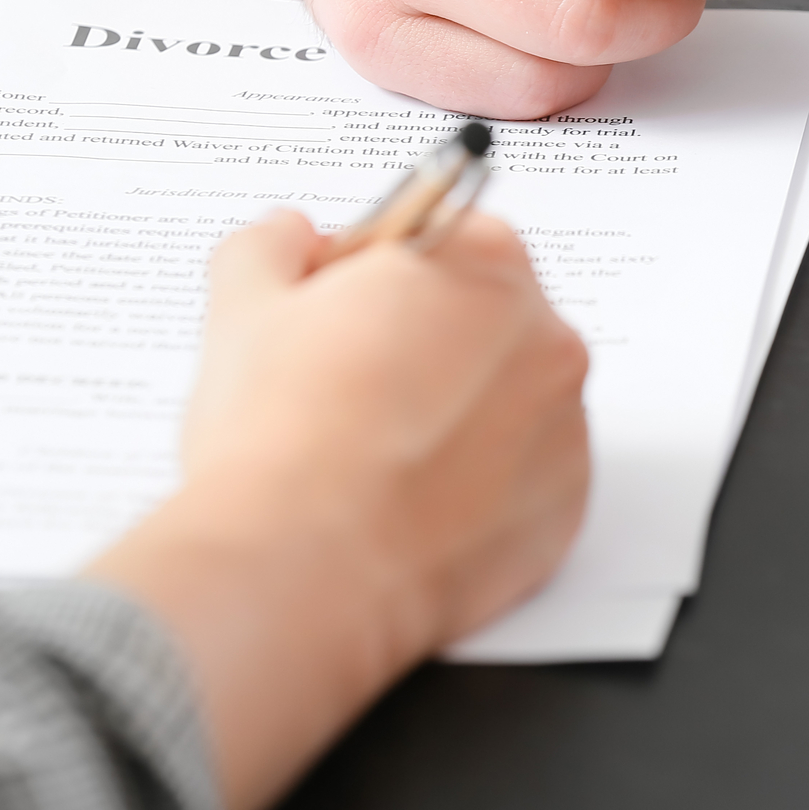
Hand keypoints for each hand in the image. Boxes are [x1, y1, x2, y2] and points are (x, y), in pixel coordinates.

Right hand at [87, 208, 587, 809]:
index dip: (370, 280)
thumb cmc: (279, 437)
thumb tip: (288, 239)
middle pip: (478, 319)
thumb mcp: (243, 304)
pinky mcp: (565, 509)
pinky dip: (476, 487)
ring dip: (451, 414)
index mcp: (479, 260)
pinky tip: (408, 504)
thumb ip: (271, 247)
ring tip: (370, 457)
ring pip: (505, 401)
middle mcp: (543, 334)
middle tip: (342, 392)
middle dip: (419, 343)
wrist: (301, 571)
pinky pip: (522, 480)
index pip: (433, 241)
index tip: (330, 318)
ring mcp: (564, 425)